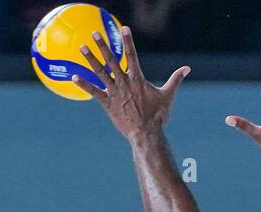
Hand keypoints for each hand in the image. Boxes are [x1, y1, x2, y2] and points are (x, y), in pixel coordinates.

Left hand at [72, 26, 188, 143]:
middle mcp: (124, 83)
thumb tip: (187, 68)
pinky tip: (74, 76)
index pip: (132, 55)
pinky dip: (84, 84)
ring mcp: (114, 93)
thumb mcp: (168, 95)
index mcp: (138, 79)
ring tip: (82, 48)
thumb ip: (175, 79)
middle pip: (112, 60)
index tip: (124, 28)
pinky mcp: (107, 104)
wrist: (146, 133)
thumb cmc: (158, 115)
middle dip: (103, 45)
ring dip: (91, 59)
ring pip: (100, 72)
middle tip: (94, 33)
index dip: (128, 41)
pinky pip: (93, 92)